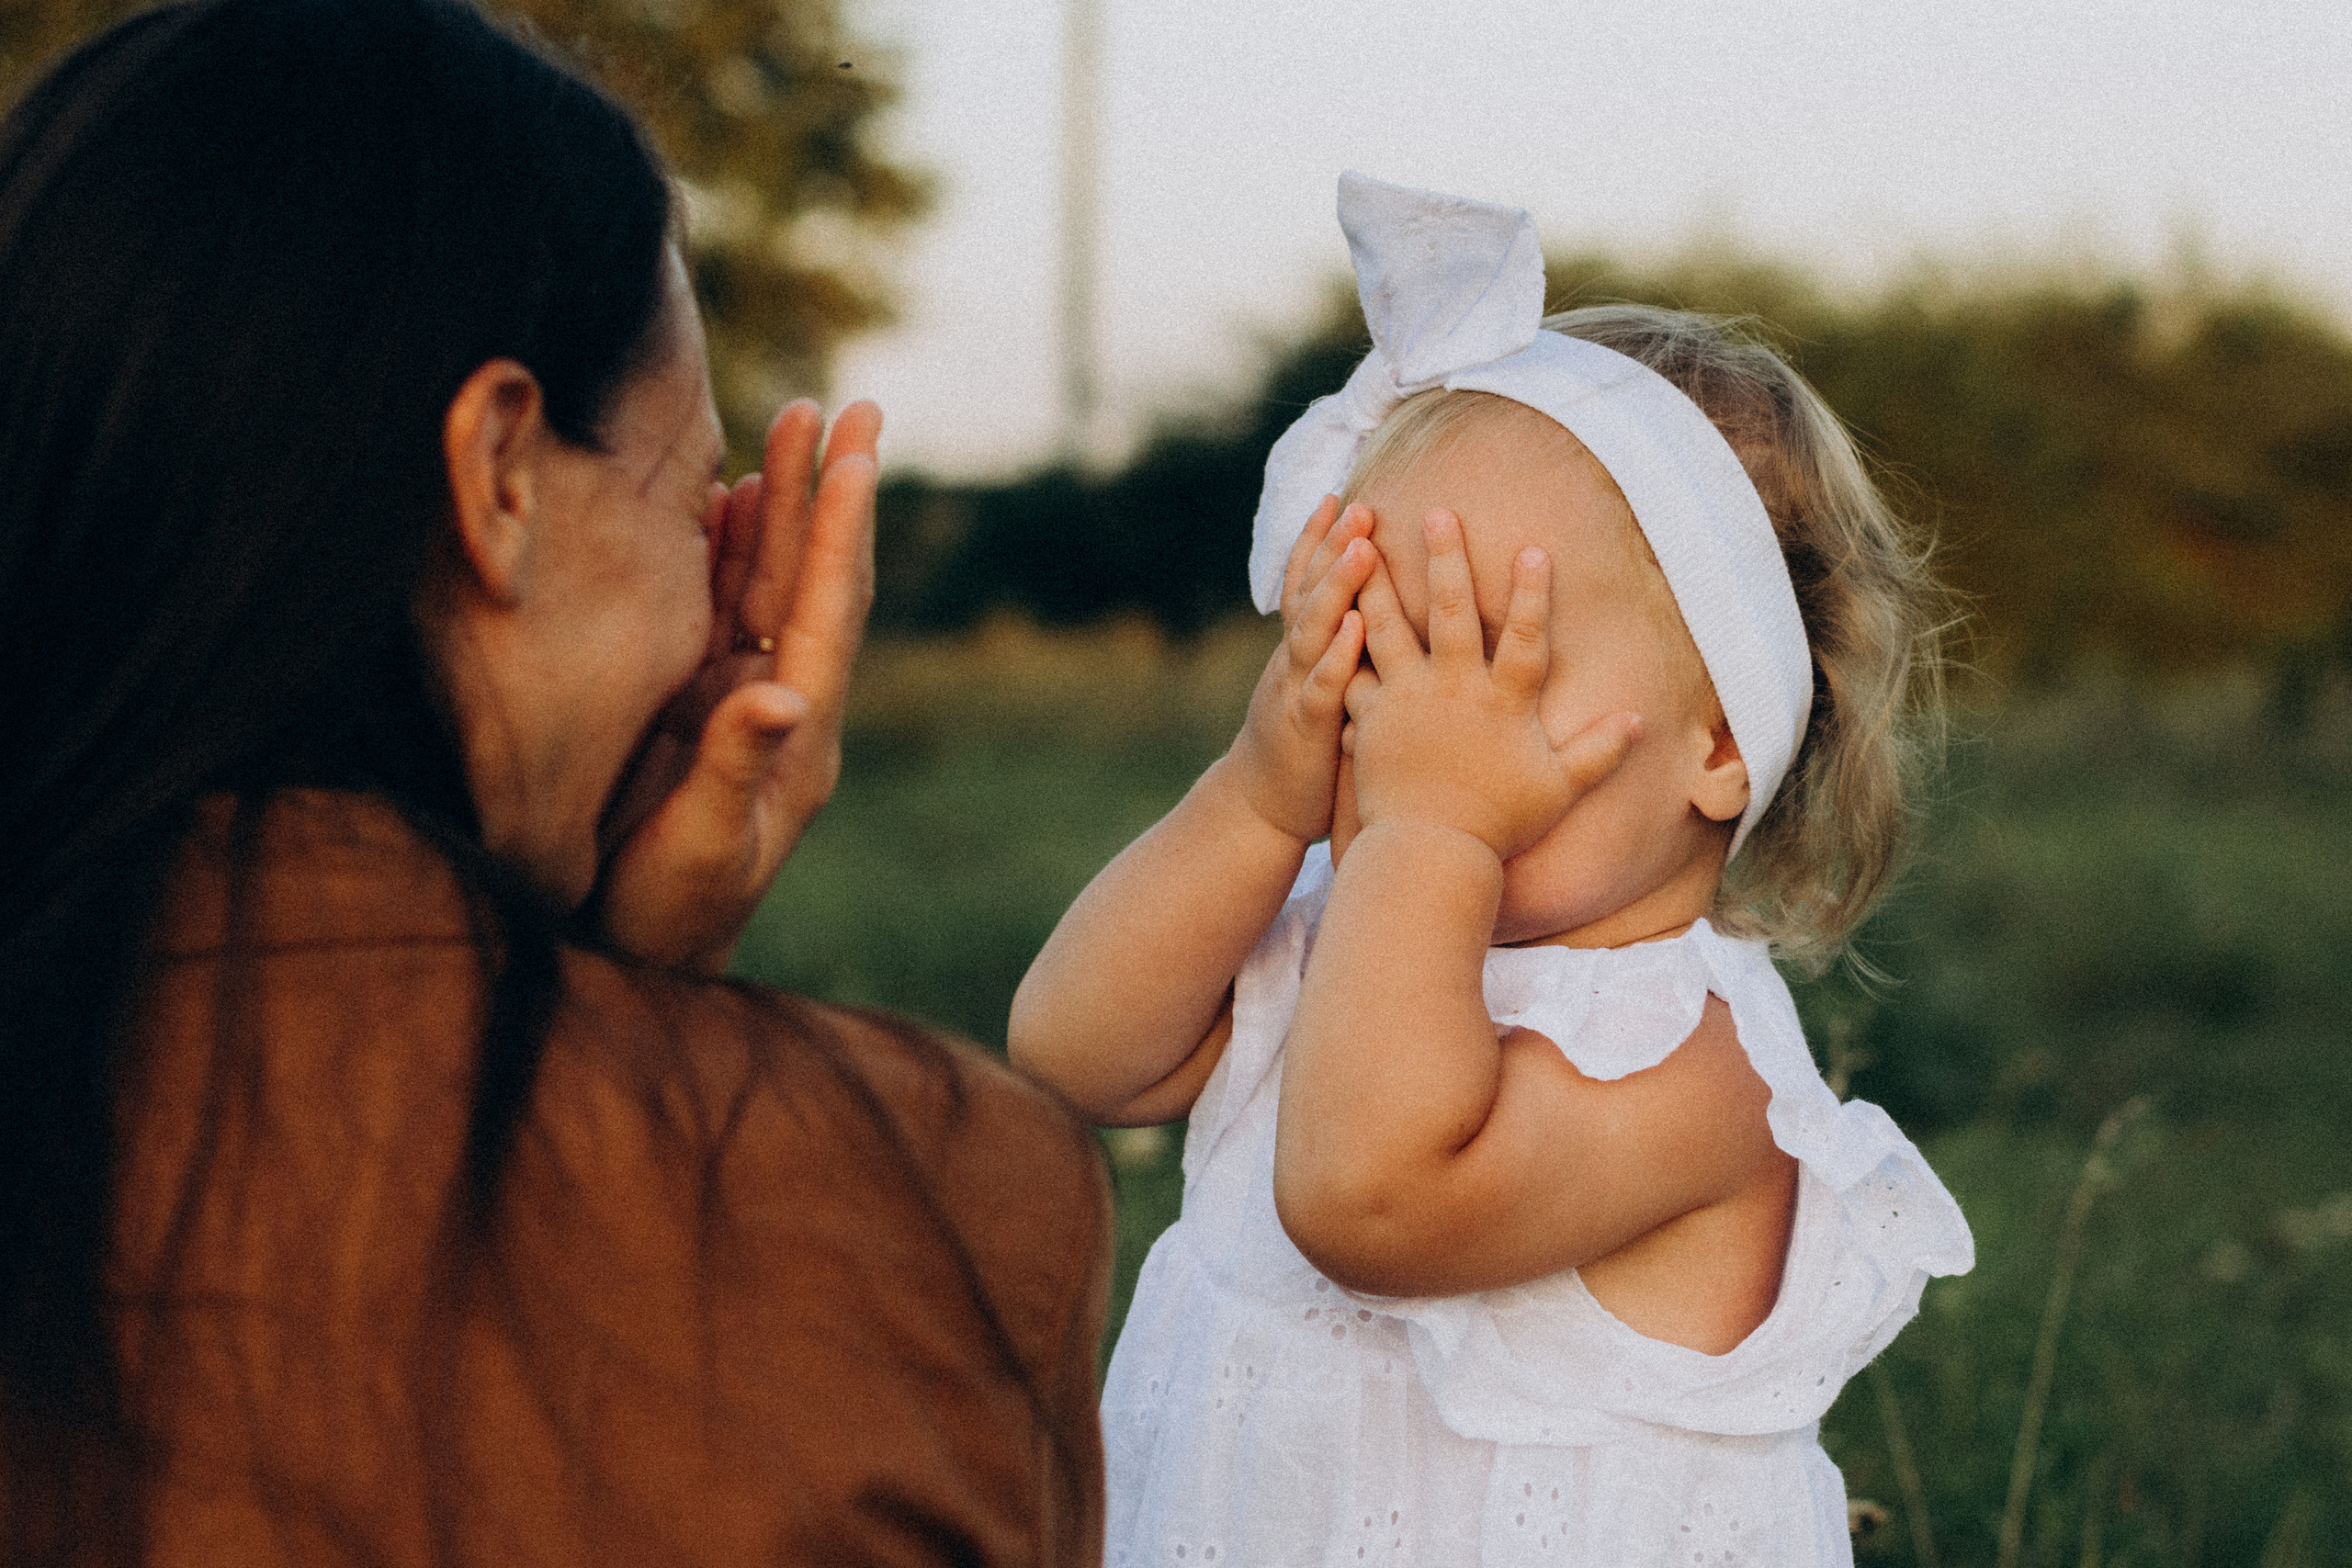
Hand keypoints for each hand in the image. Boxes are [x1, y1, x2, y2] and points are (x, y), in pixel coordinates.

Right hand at [594, 399, 879, 972]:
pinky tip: (734, 502)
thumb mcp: (702, 847)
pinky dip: (731, 550)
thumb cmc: (668, 914)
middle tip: (851, 406)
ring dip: (784, 506)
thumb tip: (779, 693)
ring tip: (797, 426)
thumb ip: (737, 768)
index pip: (828, 612)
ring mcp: (743, 700)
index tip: (861, 450)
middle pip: (814, 578)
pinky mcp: (700, 705)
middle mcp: (782, 705)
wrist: (636, 953)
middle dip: (828, 491)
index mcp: (799, 735)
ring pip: (772, 582)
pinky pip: (726, 610)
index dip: (842, 529)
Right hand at [1223, 496, 1376, 842]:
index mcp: (1297, 650)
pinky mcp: (1305, 729)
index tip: (1339, 494)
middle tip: (1360, 505)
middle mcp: (1291, 661)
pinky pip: (1320, 687)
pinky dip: (1337, 656)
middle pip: (1307, 593)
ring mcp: (1294, 691)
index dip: (1316, 540)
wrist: (1259, 812)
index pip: (1303, 584)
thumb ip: (1340, 654)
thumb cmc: (1303, 750)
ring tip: (1363, 549)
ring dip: (1337, 587)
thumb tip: (1378, 617)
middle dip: (1330, 547)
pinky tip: (1358, 630)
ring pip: (1311, 631)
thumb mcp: (1319, 691)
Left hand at [1343, 511, 1637, 861]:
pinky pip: (1352, 670)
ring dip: (1379, 581)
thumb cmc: (1498, 825)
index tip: (1534, 547)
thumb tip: (1639, 720)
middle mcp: (1454, 690)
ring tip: (1363, 541)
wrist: (1429, 853)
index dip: (1534, 594)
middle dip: (1446, 559)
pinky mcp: (1369, 717)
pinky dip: (1340, 640)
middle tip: (1436, 512)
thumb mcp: (1558, 789)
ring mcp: (1407, 700)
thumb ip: (1598, 751)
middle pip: (1452, 613)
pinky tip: (1328, 607)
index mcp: (1503, 703)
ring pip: (1389, 628)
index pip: (1528, 638)